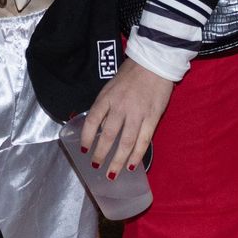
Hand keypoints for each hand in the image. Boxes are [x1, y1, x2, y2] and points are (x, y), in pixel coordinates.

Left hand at [83, 60, 173, 177]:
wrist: (154, 63)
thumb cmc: (130, 75)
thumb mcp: (110, 87)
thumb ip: (105, 107)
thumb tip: (99, 128)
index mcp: (107, 98)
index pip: (92, 120)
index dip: (86, 137)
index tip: (84, 150)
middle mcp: (120, 107)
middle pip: (108, 136)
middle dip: (101, 154)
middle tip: (96, 166)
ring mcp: (137, 113)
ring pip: (126, 142)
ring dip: (118, 160)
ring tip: (112, 173)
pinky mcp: (153, 117)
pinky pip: (143, 140)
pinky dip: (137, 155)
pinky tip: (131, 165)